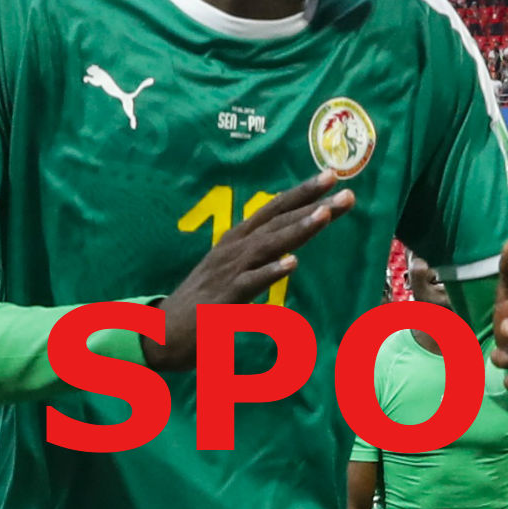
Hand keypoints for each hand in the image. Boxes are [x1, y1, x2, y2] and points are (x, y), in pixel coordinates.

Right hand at [159, 174, 353, 352]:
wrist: (162, 332)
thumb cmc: (202, 303)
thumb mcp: (232, 274)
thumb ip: (259, 261)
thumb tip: (288, 254)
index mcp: (237, 241)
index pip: (275, 210)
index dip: (302, 192)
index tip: (332, 176)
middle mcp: (234, 249)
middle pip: (277, 220)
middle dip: (312, 203)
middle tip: (345, 191)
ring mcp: (228, 272)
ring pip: (268, 245)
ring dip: (297, 229)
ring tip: (326, 214)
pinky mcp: (224, 298)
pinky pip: (250, 283)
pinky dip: (270, 272)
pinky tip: (291, 264)